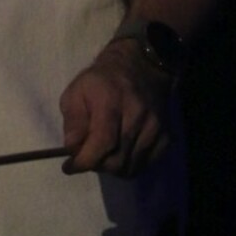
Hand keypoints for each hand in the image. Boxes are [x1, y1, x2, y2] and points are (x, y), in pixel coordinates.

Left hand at [59, 40, 172, 177]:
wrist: (140, 68)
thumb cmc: (101, 81)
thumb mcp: (76, 91)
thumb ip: (73, 120)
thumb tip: (72, 148)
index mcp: (111, 101)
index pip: (102, 143)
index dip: (85, 161)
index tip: (70, 167)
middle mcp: (137, 115)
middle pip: (117, 160)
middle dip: (97, 165)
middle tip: (88, 158)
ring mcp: (155, 127)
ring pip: (132, 167)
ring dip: (113, 168)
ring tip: (103, 155)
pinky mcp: (166, 136)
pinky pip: (147, 165)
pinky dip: (131, 166)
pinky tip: (121, 154)